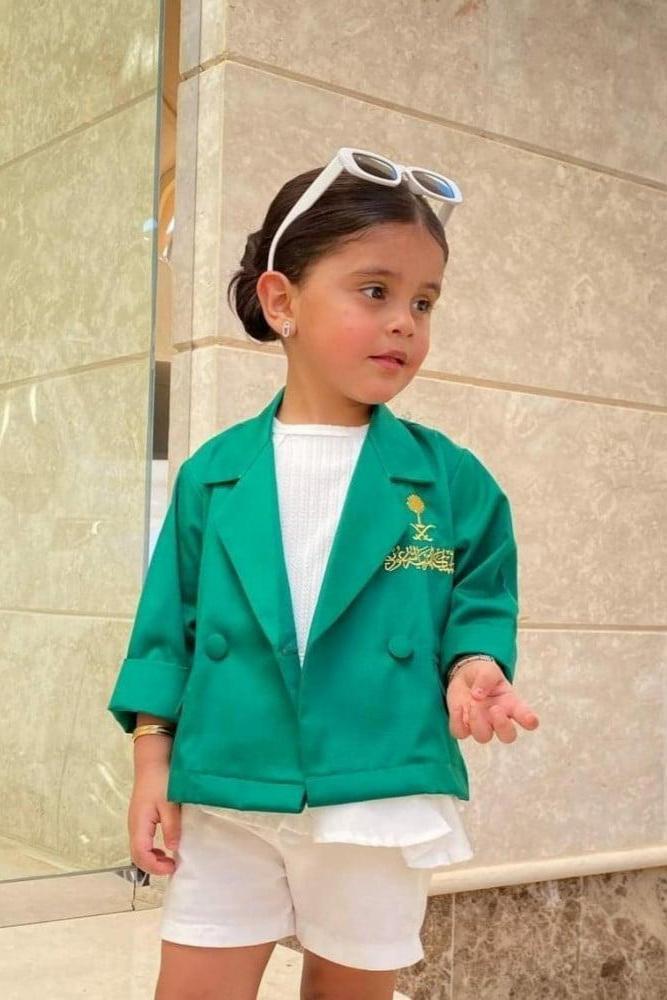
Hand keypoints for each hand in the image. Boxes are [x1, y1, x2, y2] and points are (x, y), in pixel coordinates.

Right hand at [128, 760, 181, 875]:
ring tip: (170, 859)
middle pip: (137, 855)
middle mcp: (134, 825)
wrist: (152, 760)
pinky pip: (143, 840)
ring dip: (152, 858)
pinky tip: (165, 846)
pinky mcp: (141, 818)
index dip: (155, 866)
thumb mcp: (169, 803)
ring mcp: (136, 822)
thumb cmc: (160, 778)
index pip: (141, 855)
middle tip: (172, 866)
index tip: (172, 867)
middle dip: (153, 866)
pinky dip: (152, 849)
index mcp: (139, 824)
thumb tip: (173, 848)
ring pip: (139, 849)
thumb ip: (171, 826)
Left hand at [445, 657, 539, 742]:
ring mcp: (481, 724)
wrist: (465, 675)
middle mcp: (499, 718)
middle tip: (495, 709)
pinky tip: (459, 707)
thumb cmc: (483, 674)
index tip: (530, 720)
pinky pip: (460, 733)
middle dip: (502, 726)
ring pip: (483, 737)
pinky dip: (458, 722)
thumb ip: (486, 679)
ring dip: (477, 722)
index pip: (526, 718)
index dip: (529, 722)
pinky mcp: (463, 725)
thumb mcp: (488, 670)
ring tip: (472, 703)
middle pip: (508, 736)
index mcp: (512, 704)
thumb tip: (477, 695)